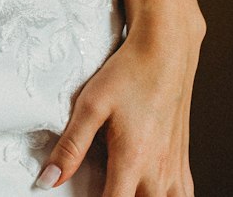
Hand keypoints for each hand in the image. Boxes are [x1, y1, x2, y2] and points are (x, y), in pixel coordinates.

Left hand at [35, 14, 204, 194]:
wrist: (166, 49)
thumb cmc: (128, 73)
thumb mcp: (91, 104)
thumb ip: (71, 146)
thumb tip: (49, 179)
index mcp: (132, 161)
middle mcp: (158, 172)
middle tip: (102, 188)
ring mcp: (174, 169)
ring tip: (127, 191)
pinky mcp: (183, 161)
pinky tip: (153, 193)